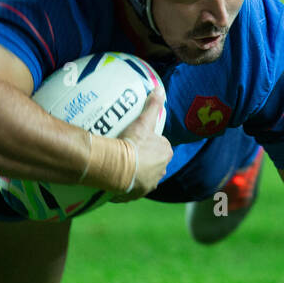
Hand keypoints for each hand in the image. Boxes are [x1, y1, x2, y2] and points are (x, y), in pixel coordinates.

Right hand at [107, 87, 171, 201]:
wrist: (117, 167)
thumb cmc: (133, 143)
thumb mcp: (143, 122)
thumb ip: (152, 105)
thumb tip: (159, 88)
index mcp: (166, 153)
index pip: (161, 146)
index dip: (150, 142)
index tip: (138, 139)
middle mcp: (162, 170)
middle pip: (154, 161)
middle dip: (145, 158)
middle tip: (129, 150)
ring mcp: (150, 183)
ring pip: (145, 175)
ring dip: (138, 171)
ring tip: (123, 164)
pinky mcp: (138, 193)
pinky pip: (134, 187)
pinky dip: (129, 184)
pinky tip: (120, 177)